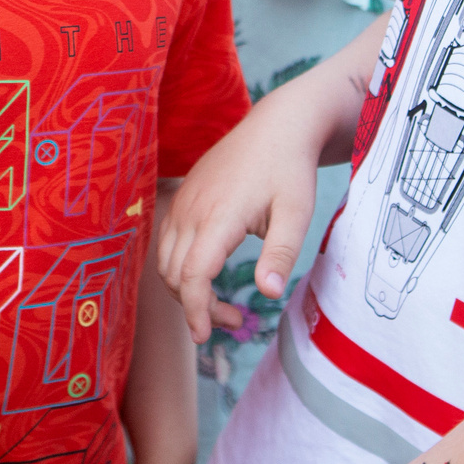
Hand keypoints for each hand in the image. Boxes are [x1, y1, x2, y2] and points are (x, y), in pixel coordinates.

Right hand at [156, 106, 320, 341]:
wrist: (277, 125)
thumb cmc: (290, 169)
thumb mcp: (297, 212)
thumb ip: (281, 253)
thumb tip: (268, 294)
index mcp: (219, 215)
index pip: (192, 275)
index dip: (195, 311)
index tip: (205, 338)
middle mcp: (192, 209)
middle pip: (175, 275)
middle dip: (197, 308)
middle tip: (236, 321)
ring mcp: (184, 201)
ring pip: (165, 261)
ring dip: (186, 290)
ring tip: (223, 304)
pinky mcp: (183, 197)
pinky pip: (167, 242)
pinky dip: (180, 267)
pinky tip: (209, 272)